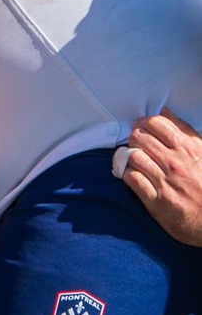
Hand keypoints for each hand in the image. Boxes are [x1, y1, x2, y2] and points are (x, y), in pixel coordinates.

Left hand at [116, 111, 201, 243]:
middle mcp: (176, 164)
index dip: (144, 122)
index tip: (142, 127)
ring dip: (128, 155)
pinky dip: (127, 173)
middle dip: (134, 137)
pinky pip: (132, 179)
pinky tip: (132, 174)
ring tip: (131, 158)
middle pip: (140, 138)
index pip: (157, 123)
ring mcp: (165, 182)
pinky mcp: (157, 202)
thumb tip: (165, 112)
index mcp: (189, 149)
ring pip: (133, 157)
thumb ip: (184, 131)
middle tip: (135, 143)